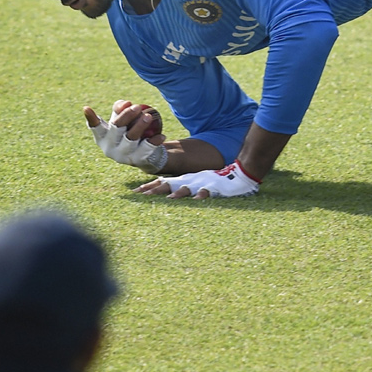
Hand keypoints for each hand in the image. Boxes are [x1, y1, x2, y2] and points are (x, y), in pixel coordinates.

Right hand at [84, 100, 167, 173]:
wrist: (145, 156)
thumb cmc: (129, 132)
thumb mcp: (124, 120)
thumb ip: (121, 108)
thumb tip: (125, 104)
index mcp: (102, 137)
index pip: (95, 127)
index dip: (91, 118)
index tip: (86, 108)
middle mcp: (109, 148)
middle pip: (116, 129)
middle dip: (126, 116)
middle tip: (138, 106)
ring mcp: (122, 156)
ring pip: (131, 139)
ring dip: (140, 126)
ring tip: (149, 115)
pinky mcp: (136, 161)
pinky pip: (146, 149)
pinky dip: (154, 141)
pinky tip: (162, 135)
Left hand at [135, 161, 260, 199]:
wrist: (237, 172)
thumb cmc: (214, 180)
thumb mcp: (195, 181)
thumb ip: (181, 184)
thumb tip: (165, 192)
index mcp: (184, 180)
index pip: (162, 182)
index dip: (148, 186)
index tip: (133, 192)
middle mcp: (189, 181)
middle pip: (169, 185)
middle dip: (155, 190)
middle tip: (142, 195)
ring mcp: (201, 183)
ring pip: (187, 188)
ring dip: (178, 193)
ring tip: (170, 199)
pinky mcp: (215, 187)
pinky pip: (208, 191)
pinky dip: (203, 194)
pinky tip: (198, 199)